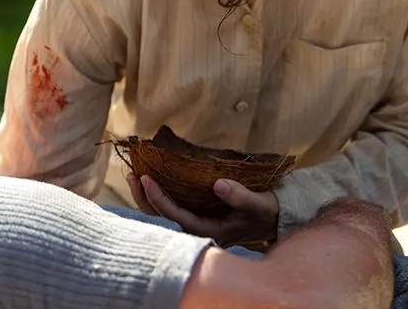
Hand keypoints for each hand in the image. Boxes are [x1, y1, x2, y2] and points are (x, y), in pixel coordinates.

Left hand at [131, 174, 278, 246]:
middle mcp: (199, 233)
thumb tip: (218, 184)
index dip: (159, 200)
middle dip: (145, 199)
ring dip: (146, 199)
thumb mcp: (258, 203)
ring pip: (163, 217)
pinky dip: (157, 198)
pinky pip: (170, 211)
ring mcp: (196, 227)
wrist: (273, 218)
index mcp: (211, 232)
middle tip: (134, 175)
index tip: (147, 179)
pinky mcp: (196, 218)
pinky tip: (149, 183)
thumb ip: (240, 196)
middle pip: (163, 220)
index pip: (176, 218)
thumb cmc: (265, 211)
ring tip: (134, 177)